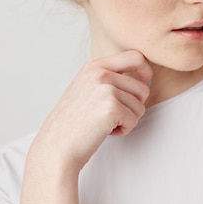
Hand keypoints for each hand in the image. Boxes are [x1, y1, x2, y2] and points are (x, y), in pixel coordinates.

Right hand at [30, 50, 152, 170]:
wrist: (55, 147)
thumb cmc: (72, 123)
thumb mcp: (85, 88)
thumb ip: (108, 78)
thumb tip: (144, 79)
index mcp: (94, 66)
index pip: (135, 56)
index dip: (147, 71)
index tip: (144, 85)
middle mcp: (100, 73)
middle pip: (143, 87)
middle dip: (135, 106)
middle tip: (117, 116)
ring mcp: (106, 89)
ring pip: (140, 106)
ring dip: (127, 120)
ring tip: (105, 124)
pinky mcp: (111, 108)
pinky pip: (133, 120)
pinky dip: (123, 130)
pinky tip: (104, 132)